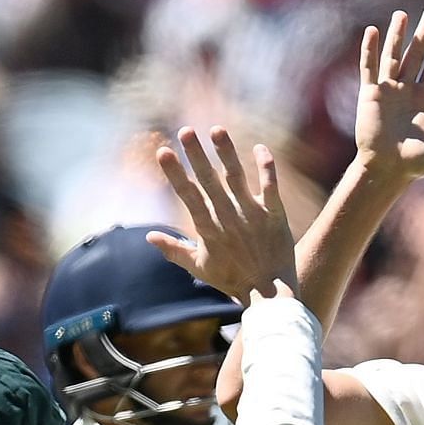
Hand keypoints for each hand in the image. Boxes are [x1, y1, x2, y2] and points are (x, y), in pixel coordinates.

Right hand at [148, 127, 296, 302]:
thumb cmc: (232, 280)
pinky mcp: (274, 215)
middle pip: (209, 181)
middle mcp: (228, 218)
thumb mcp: (199, 267)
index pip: (188, 196)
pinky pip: (270, 186)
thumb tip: (148, 236)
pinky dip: (266, 167)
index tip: (163, 151)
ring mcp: (252, 215)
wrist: (269, 294)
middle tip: (185, 131)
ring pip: (236, 177)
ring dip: (226, 152)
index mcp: (208, 229)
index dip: (175, 173)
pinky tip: (260, 148)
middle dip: (196, 155)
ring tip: (216, 130)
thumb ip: (173, 249)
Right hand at [354, 9, 423, 184]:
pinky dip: (369, 50)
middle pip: (417, 56)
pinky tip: (372, 31)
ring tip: (403, 15)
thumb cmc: (414, 164)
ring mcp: (387, 91)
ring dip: (397, 36)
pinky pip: (369, 68)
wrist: (386, 171)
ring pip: (393, 56)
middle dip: (423, 35)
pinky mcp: (369, 95)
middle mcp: (406, 91)